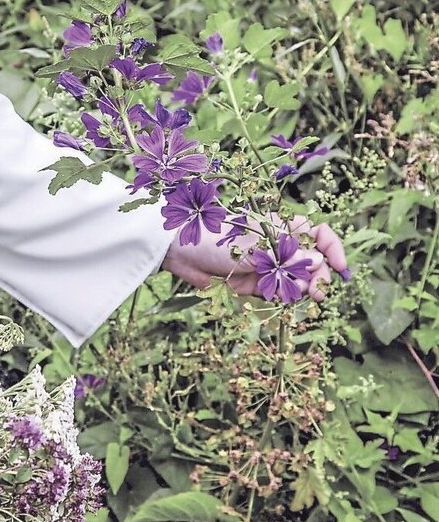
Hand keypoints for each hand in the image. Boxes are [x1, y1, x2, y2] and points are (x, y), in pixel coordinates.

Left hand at [162, 214, 346, 302]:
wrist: (180, 252)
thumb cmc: (215, 236)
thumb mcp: (256, 244)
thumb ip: (287, 256)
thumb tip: (317, 262)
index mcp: (280, 225)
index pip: (318, 233)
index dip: (332, 249)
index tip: (340, 267)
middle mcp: (277, 244)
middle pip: (312, 261)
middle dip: (319, 276)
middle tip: (317, 292)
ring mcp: (267, 264)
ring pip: (297, 280)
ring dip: (300, 289)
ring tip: (292, 294)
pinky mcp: (254, 283)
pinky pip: (277, 293)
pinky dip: (280, 296)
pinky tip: (273, 297)